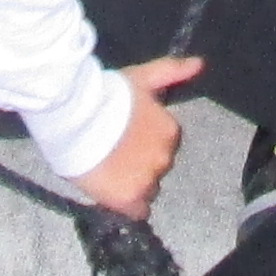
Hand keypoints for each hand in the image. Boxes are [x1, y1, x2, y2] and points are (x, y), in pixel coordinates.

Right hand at [68, 57, 207, 212]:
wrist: (74, 119)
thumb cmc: (107, 95)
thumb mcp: (142, 77)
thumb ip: (173, 71)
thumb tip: (200, 64)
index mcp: (170, 132)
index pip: (164, 144)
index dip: (144, 141)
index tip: (125, 136)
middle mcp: (165, 158)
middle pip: (156, 167)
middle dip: (140, 161)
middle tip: (114, 151)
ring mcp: (148, 180)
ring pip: (147, 189)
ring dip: (133, 182)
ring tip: (109, 169)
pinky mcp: (129, 199)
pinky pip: (137, 211)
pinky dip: (127, 205)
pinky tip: (112, 191)